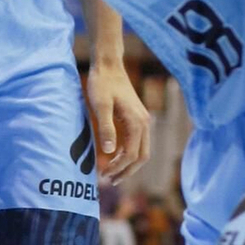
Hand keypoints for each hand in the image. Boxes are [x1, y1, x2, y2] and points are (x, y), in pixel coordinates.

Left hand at [86, 59, 150, 182]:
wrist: (109, 65)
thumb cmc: (102, 83)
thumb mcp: (100, 106)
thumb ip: (106, 128)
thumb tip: (109, 151)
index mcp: (137, 122)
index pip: (131, 154)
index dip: (119, 168)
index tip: (104, 174)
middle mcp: (144, 123)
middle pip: (141, 156)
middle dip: (127, 171)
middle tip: (109, 180)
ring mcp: (143, 120)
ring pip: (142, 150)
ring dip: (128, 164)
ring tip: (112, 173)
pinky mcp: (137, 117)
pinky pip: (137, 141)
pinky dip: (128, 152)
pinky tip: (114, 156)